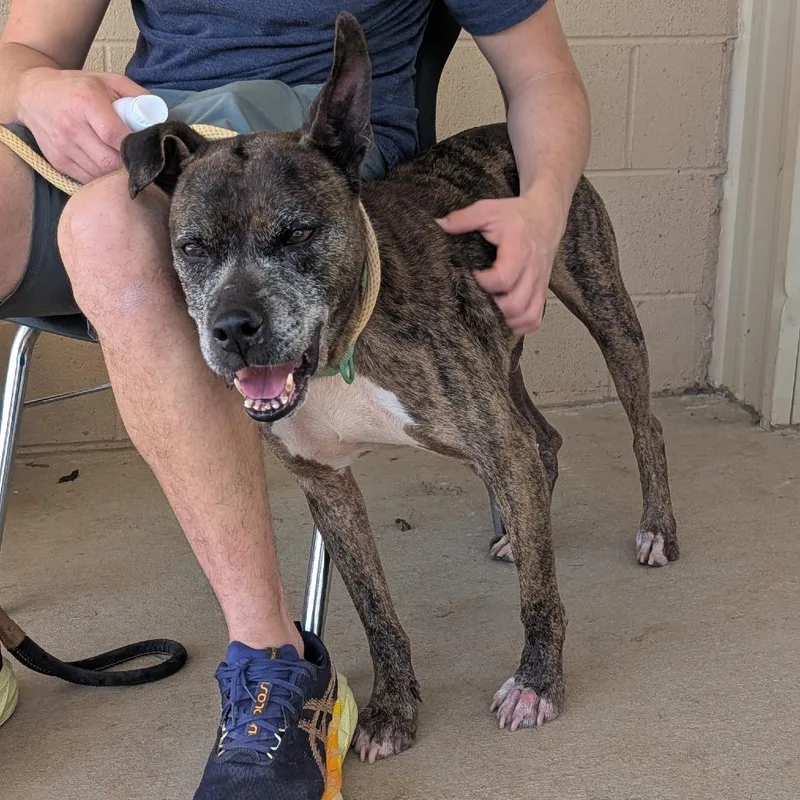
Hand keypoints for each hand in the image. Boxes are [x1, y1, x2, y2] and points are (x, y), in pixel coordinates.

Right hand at [16, 67, 148, 183]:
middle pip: (109, 161)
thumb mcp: (108, 80)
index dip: (134, 148)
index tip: (148, 150)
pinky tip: (108, 168)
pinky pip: (88, 179)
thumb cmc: (77, 87)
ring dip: (117, 174)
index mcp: (86, 102)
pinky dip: (102, 178)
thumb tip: (160, 117)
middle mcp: (71, 126)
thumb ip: (136, 95)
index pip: (115, 136)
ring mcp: (63, 147)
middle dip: (129, 165)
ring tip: (125, 164)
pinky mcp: (58, 162)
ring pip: (100, 174)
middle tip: (140, 161)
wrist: (32, 94)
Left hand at [436, 186, 566, 334]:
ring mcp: (540, 284)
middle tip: (476, 298)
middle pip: (515, 304)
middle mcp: (533, 270)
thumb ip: (463, 218)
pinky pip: (535, 319)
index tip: (470, 277)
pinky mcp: (542, 292)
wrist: (546, 216)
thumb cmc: (515, 215)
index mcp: (519, 249)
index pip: (503, 278)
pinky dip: (519, 325)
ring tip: (487, 311)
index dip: (483, 284)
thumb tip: (437, 225)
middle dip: (492, 308)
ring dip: (505, 320)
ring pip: (527, 315)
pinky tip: (504, 318)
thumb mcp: (489, 209)